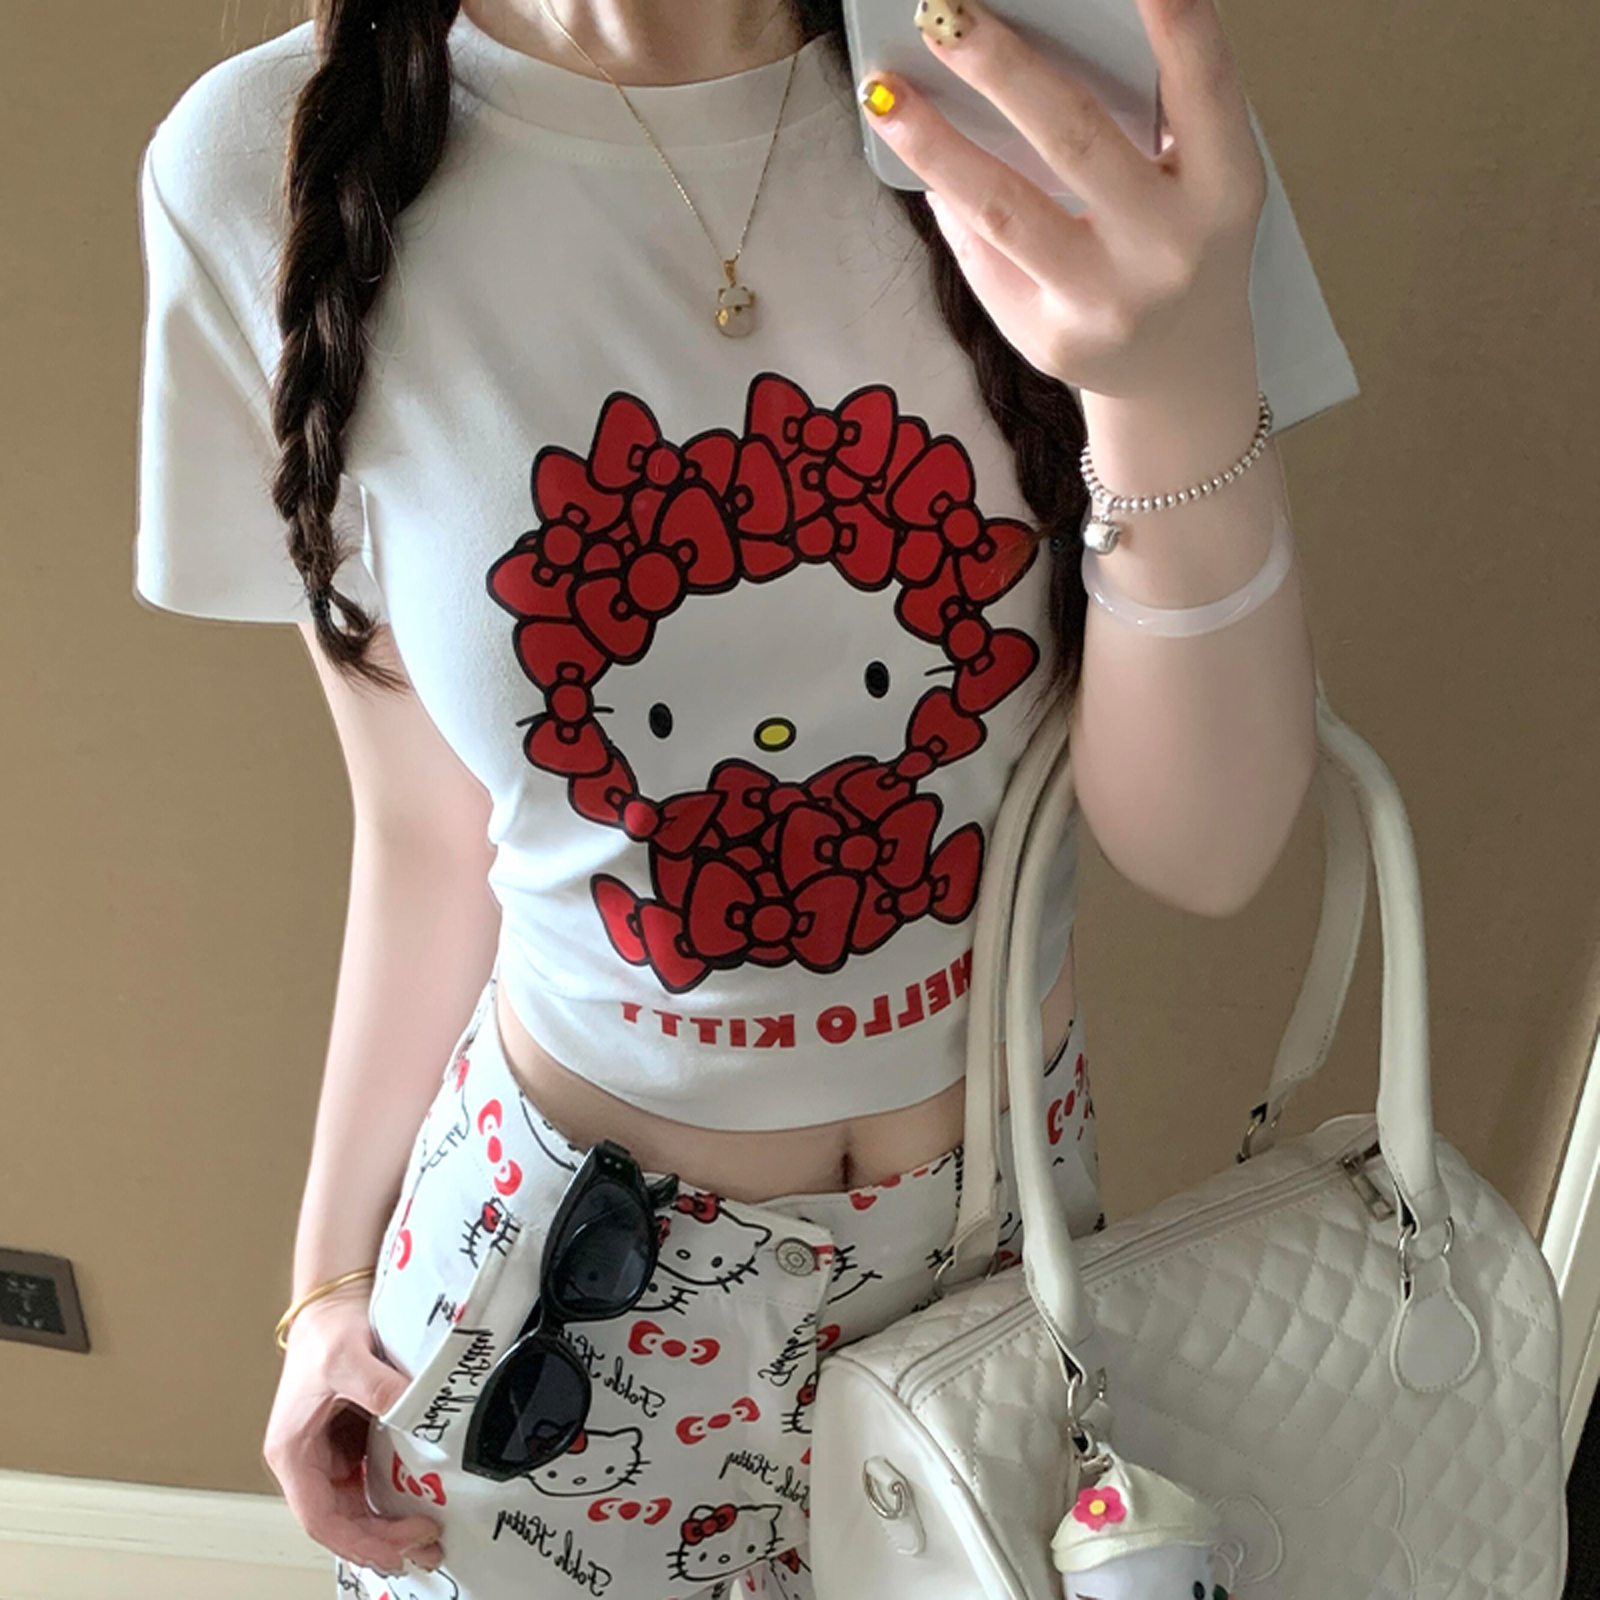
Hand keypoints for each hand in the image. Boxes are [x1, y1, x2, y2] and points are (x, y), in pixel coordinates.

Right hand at [261, 1284, 444, 1577]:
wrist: (336, 1301)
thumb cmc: (328, 1330)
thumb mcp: (348, 1357)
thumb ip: (377, 1387)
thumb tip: (412, 1412)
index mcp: (293, 1452)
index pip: (322, 1518)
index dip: (362, 1539)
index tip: (403, 1542)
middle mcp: (308, 1460)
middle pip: (341, 1520)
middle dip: (382, 1541)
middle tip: (427, 1547)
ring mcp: (329, 1452)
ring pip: (357, 1505)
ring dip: (388, 1524)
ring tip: (429, 1534)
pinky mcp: (351, 1439)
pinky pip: (371, 1480)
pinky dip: (393, 1497)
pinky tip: (422, 1501)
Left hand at [857, 0, 1268, 405]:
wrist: (1179, 369)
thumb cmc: (1180, 244)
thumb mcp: (1197, 177)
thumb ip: (1150, 116)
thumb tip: (1022, 50)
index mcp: (1222, 185)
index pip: (1201, 83)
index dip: (1171, 16)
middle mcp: (1168, 247)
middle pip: (1073, 138)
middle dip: (1000, 67)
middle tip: (945, 12)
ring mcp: (1106, 302)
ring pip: (1004, 210)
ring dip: (935, 146)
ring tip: (885, 97)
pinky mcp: (1052, 340)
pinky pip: (986, 257)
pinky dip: (954, 207)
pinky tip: (928, 168)